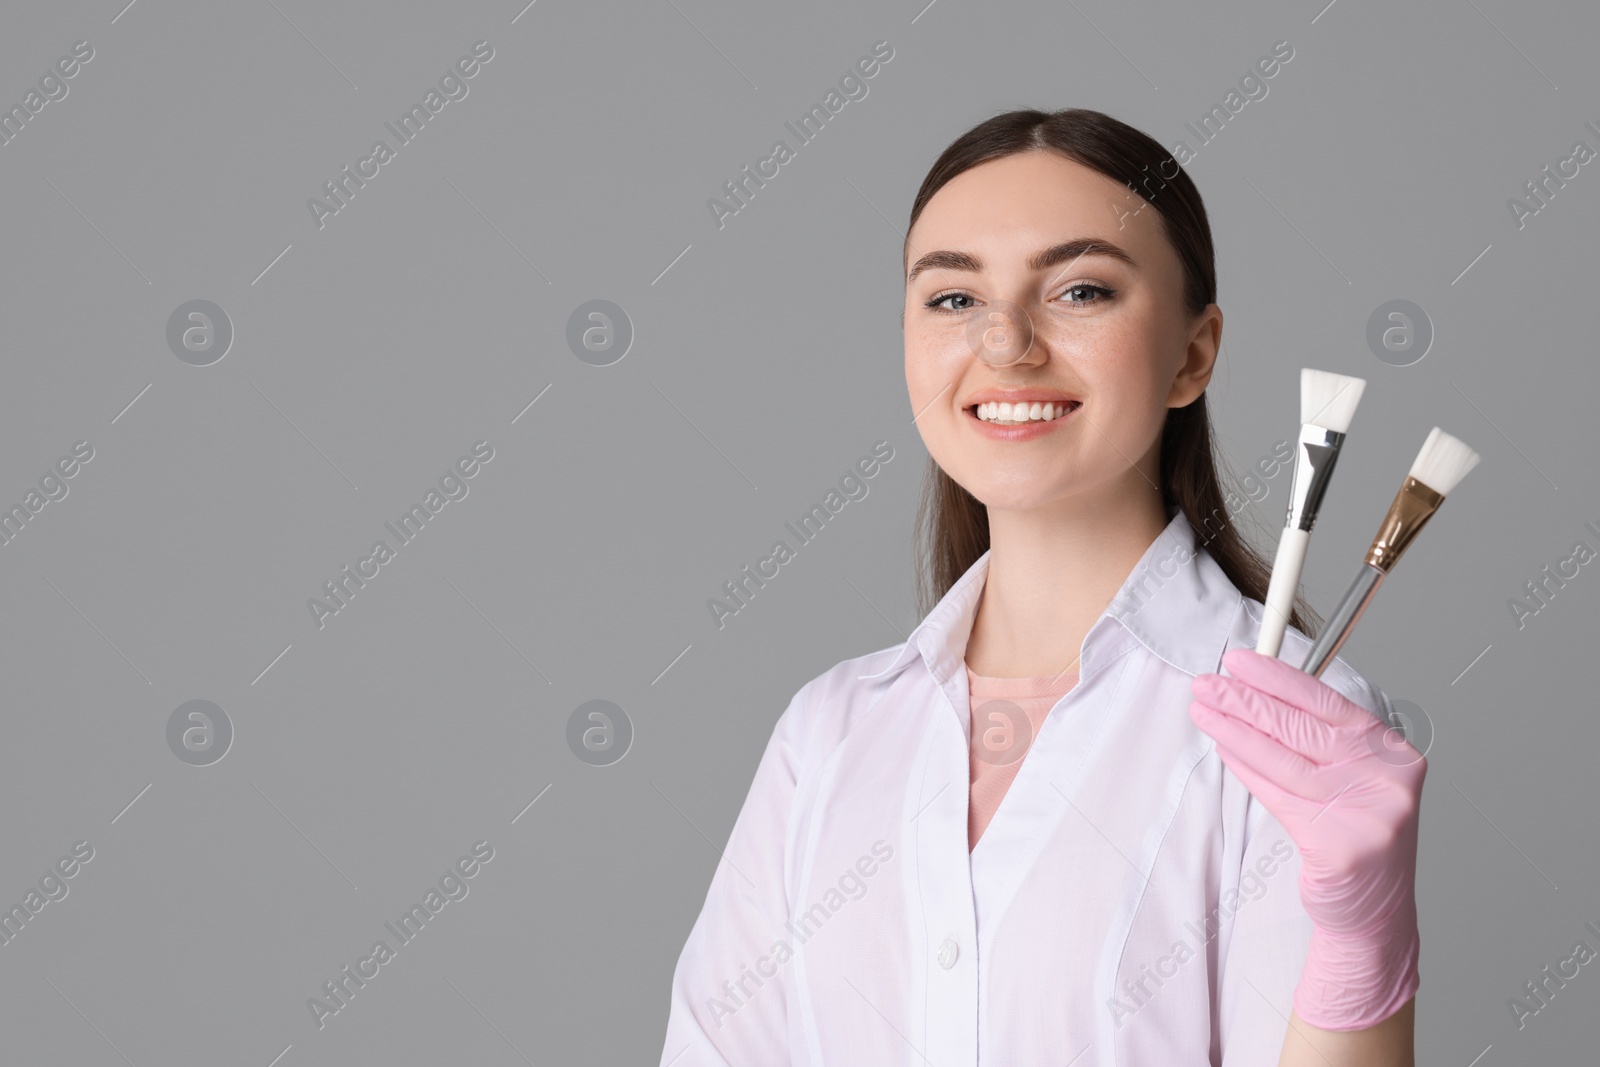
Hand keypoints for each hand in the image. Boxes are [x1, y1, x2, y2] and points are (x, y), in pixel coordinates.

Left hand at [1189, 648, 1423, 1030]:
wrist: (1374, 910)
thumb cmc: (1355, 834)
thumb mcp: (1352, 777)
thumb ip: (1319, 738)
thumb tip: (1258, 690)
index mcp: (1392, 752)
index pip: (1327, 702)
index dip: (1279, 677)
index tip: (1239, 660)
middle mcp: (1386, 778)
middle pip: (1301, 728)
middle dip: (1246, 700)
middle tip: (1206, 682)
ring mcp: (1368, 814)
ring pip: (1284, 759)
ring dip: (1235, 729)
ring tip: (1202, 710)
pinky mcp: (1339, 846)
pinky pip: (1278, 796)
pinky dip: (1245, 769)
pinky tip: (1222, 749)